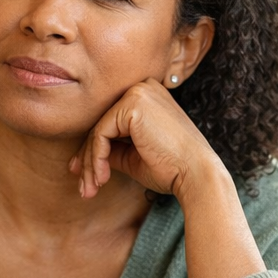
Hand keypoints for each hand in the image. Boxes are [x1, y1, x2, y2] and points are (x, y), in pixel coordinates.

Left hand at [68, 79, 222, 199]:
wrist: (196, 175)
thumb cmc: (171, 169)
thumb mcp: (133, 157)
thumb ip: (110, 151)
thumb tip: (81, 160)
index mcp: (147, 97)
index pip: (111, 123)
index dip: (94, 152)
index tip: (85, 178)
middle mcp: (143, 88)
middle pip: (102, 125)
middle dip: (89, 160)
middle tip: (84, 188)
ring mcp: (138, 93)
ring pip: (98, 131)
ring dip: (91, 164)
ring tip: (91, 189)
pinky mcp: (133, 104)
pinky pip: (101, 133)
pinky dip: (96, 158)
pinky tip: (102, 178)